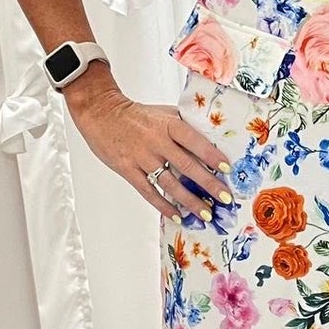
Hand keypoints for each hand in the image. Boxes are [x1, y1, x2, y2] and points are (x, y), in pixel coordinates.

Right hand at [67, 81, 235, 221]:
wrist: (102, 112)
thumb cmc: (138, 114)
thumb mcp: (164, 112)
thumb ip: (185, 125)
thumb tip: (212, 140)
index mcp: (168, 125)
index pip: (194, 141)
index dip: (211, 155)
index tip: (226, 169)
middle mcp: (156, 142)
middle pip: (186, 166)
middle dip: (208, 184)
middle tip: (225, 198)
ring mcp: (141, 158)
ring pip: (169, 184)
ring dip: (189, 201)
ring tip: (206, 214)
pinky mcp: (128, 170)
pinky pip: (149, 192)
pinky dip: (164, 205)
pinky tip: (178, 216)